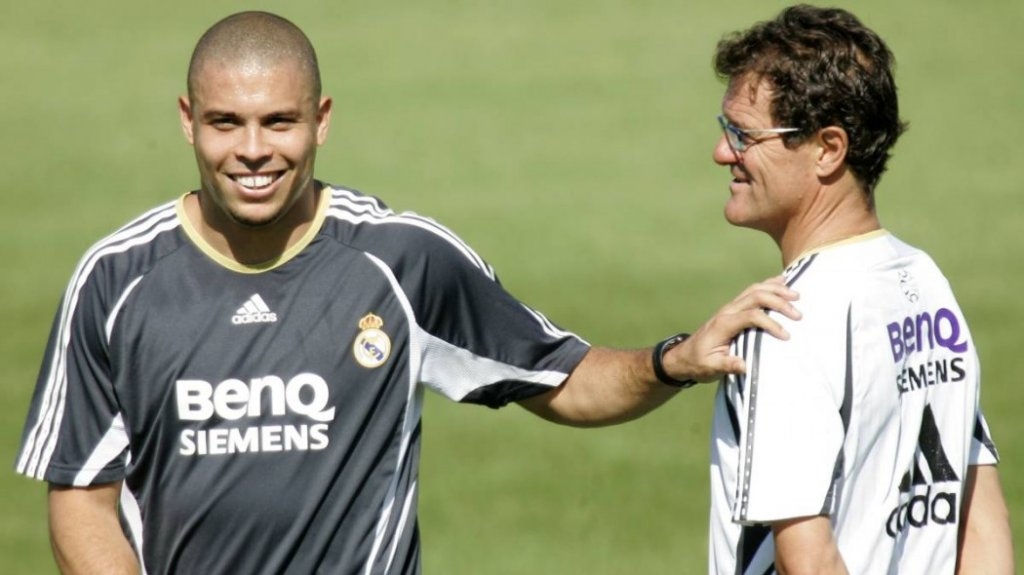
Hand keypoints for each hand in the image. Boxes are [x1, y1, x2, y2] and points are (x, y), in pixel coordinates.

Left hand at [663, 276, 799, 381]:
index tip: (786, 336)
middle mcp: (727, 311)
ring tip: (796, 296)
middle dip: (779, 302)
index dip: (771, 323)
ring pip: (754, 290)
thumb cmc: (698, 363)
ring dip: (776, 290)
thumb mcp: (710, 368)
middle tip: (798, 314)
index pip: (751, 316)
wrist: (684, 357)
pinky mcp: (733, 308)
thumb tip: (744, 366)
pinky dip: (768, 285)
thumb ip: (727, 365)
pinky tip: (782, 282)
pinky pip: (751, 291)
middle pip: (756, 296)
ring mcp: (730, 307)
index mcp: (723, 324)